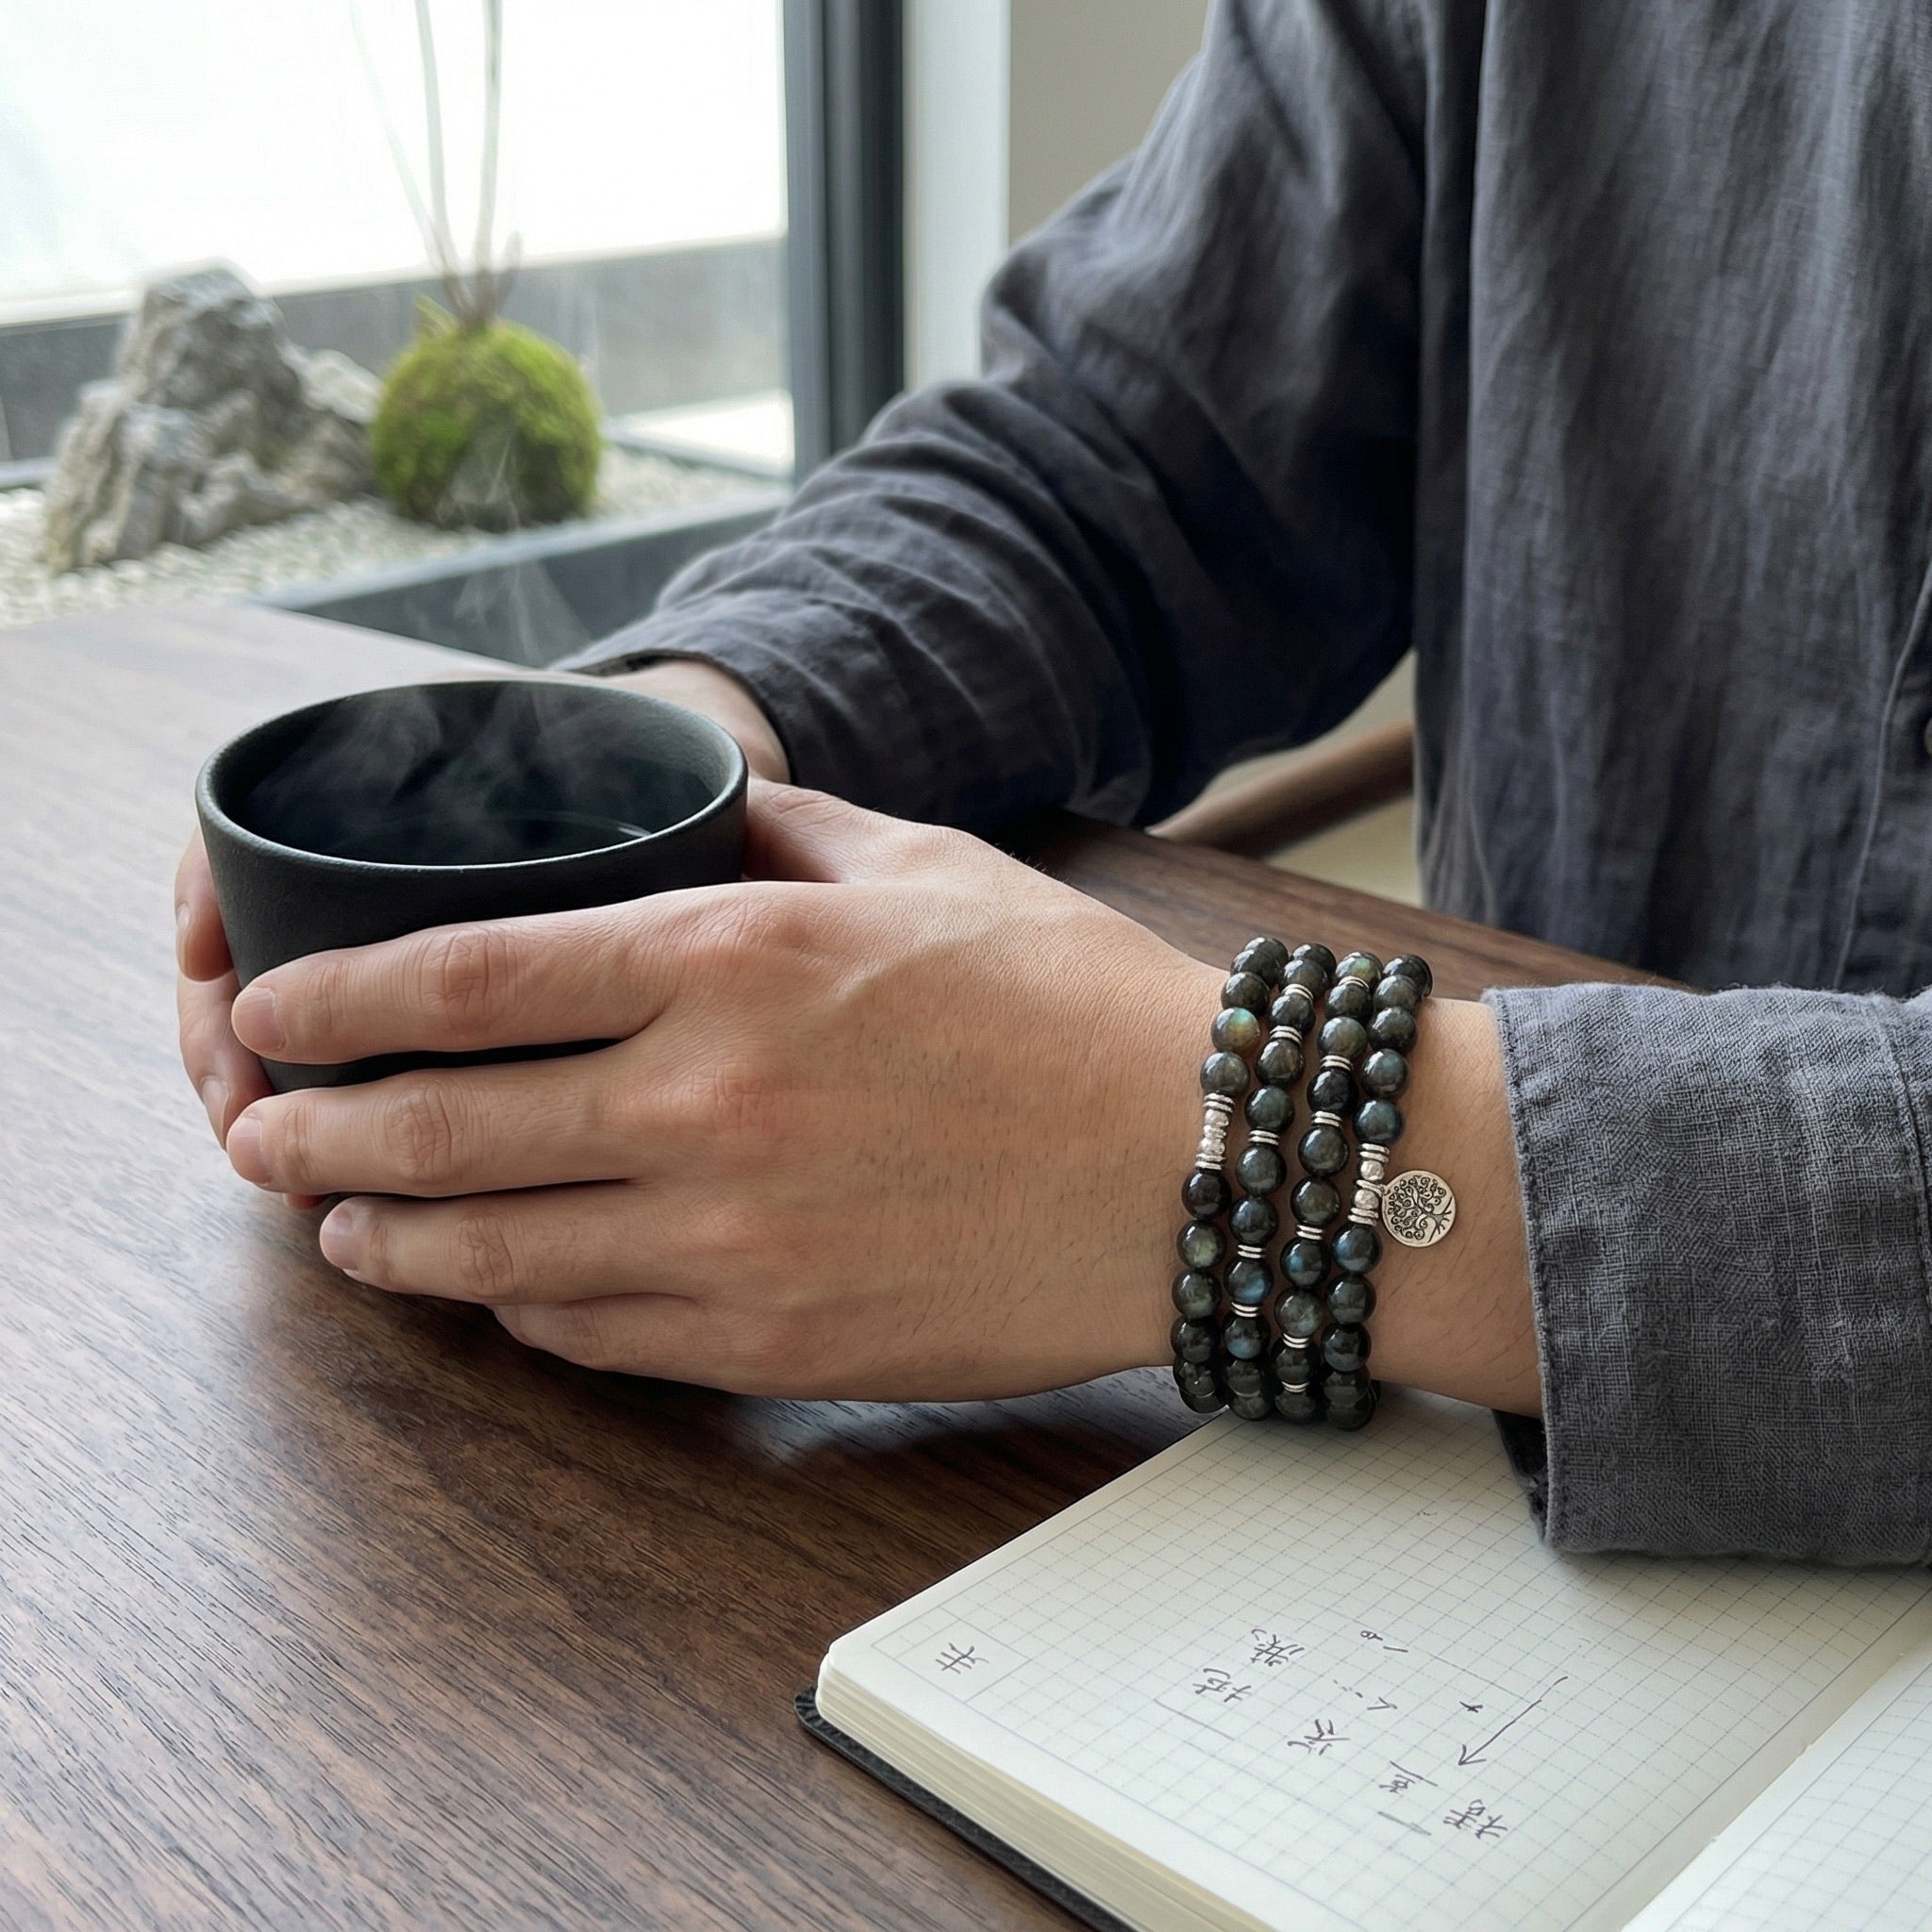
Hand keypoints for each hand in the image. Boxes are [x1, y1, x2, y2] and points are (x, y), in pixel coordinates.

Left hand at [217, 782, 1220, 1398]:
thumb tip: (682, 816)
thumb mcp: (919, 863)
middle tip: (259, 1135)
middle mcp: (709, 1103)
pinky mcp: (775, 1341)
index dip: (330, 1002)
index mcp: (735, 961)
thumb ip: (772, 831)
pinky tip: (497, 1284)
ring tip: (341, 1223)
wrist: (1203, 1164)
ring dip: (385, 1240)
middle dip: (312, 1135)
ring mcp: (734, 1241)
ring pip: (490, 1255)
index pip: (464, 981)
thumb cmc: (1071, 1004)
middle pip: (437, 1129)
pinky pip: (590, 1338)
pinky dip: (515, 1309)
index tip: (266, 1013)